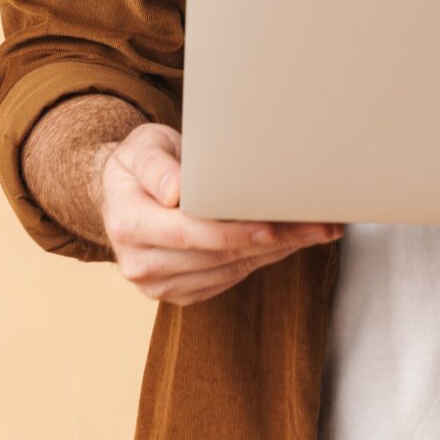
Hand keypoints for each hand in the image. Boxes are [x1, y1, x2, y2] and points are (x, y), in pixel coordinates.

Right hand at [96, 121, 344, 305]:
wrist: (122, 193)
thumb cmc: (140, 162)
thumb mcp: (143, 147)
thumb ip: (157, 166)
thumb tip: (175, 192)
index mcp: (128, 223)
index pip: (189, 232)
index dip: (234, 231)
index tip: (273, 226)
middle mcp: (140, 262)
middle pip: (217, 255)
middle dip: (272, 240)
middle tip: (318, 225)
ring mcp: (159, 284)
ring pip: (229, 270)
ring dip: (276, 252)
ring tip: (315, 230)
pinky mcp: (179, 293)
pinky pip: (228, 278)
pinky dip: (260, 259)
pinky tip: (287, 242)